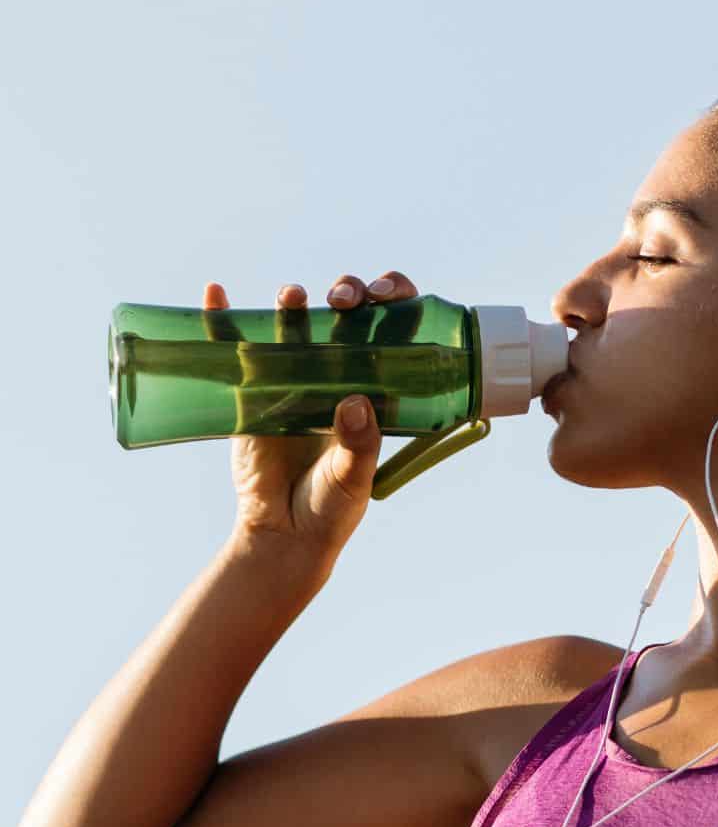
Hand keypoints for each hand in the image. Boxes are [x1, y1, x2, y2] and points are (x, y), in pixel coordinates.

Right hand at [206, 269, 419, 568]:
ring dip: (291, 304)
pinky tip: (216, 294)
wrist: (284, 532)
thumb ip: (359, 444)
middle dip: (347, 297)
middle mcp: (334, 376)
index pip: (390, 334)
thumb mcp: (353, 478)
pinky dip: (223, 320)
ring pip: (293, 327)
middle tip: (343, 300)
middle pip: (343, 319)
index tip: (386, 297)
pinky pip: (236, 349)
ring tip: (292, 295)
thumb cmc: (331, 506)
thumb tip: (355, 403)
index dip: (394, 304)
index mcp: (371, 389)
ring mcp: (291, 379)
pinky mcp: (251, 392)